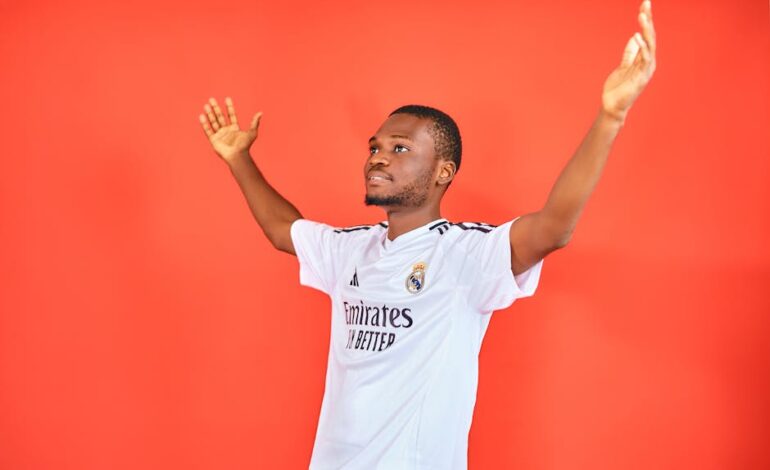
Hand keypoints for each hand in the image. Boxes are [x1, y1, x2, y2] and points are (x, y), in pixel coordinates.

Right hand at [198, 97, 262, 162]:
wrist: (237, 156)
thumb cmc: (245, 146)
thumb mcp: (252, 133)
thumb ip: (255, 122)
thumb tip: (260, 113)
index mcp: (234, 128)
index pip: (231, 115)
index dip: (229, 107)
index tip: (227, 98)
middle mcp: (226, 130)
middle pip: (220, 117)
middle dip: (216, 108)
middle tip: (211, 99)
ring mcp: (219, 135)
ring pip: (213, 122)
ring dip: (210, 114)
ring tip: (206, 105)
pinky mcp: (214, 140)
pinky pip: (208, 130)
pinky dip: (205, 123)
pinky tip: (202, 116)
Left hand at [601, 0, 656, 122]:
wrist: (613, 106)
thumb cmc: (618, 88)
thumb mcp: (623, 66)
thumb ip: (630, 53)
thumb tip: (634, 37)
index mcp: (644, 58)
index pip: (647, 34)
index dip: (646, 19)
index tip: (644, 4)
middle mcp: (648, 62)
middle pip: (650, 36)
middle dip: (648, 19)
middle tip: (646, 3)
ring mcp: (646, 69)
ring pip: (650, 44)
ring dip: (647, 29)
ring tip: (643, 15)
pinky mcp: (642, 77)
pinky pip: (644, 59)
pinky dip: (642, 47)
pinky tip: (637, 35)